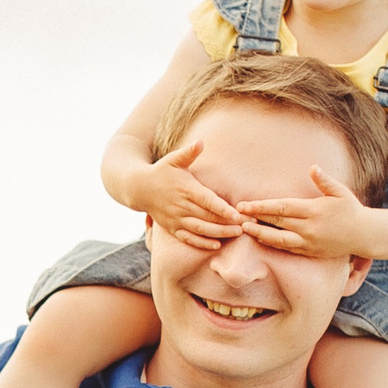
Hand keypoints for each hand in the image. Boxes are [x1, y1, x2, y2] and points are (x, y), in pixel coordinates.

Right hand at [129, 142, 245, 249]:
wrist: (139, 188)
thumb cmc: (161, 171)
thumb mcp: (173, 159)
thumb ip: (188, 152)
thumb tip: (200, 142)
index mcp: (186, 189)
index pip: (208, 201)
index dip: (223, 209)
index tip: (238, 214)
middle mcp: (181, 206)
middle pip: (208, 218)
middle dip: (229, 222)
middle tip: (249, 224)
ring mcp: (176, 219)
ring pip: (201, 230)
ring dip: (220, 233)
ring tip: (237, 234)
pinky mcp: (172, 228)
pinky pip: (188, 238)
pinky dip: (202, 243)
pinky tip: (217, 245)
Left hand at [238, 166, 373, 259]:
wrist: (364, 235)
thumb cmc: (351, 209)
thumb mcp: (341, 192)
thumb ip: (325, 181)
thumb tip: (313, 167)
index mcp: (314, 210)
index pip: (282, 207)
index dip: (262, 206)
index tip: (245, 204)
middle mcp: (309, 228)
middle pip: (277, 222)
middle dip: (255, 218)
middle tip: (236, 214)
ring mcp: (309, 242)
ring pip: (279, 239)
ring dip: (260, 233)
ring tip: (244, 228)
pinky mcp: (310, 252)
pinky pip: (287, 248)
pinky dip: (272, 243)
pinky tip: (260, 238)